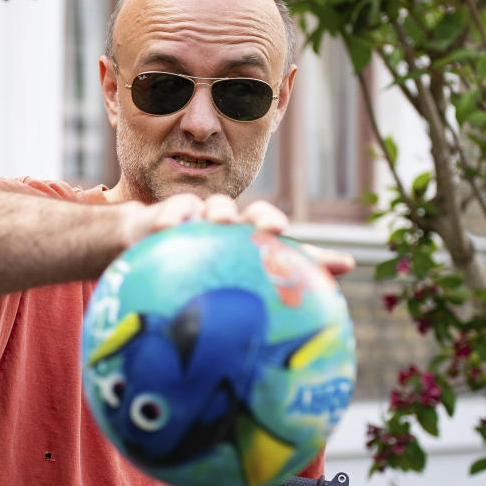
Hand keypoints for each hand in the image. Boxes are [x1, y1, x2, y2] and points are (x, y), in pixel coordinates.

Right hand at [119, 194, 355, 276]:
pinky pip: (172, 210)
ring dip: (220, 211)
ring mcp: (198, 218)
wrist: (149, 261)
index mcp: (245, 238)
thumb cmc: (203, 271)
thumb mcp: (240, 279)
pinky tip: (167, 228)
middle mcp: (226, 224)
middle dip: (257, 215)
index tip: (278, 230)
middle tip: (267, 227)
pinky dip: (172, 215)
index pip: (266, 223)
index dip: (272, 222)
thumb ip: (289, 277)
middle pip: (250, 212)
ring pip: (214, 206)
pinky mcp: (167, 217)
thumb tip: (336, 266)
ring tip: (218, 222)